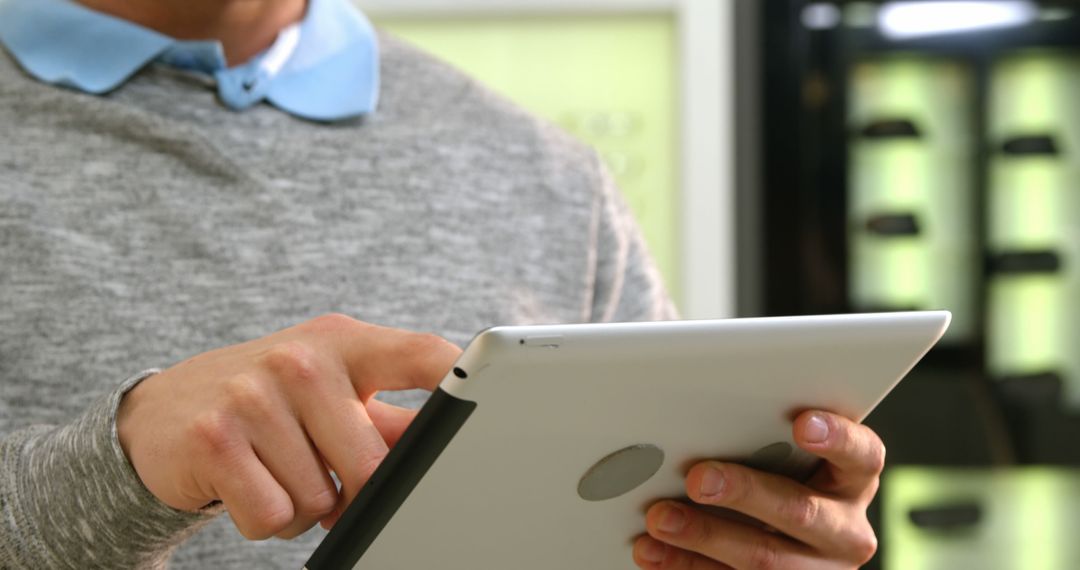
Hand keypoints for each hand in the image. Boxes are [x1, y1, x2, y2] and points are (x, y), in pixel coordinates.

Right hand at [116, 314, 460, 539]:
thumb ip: (389, 416)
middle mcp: (301, 359)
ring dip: (304, 506)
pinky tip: (250, 485)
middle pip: (373, 465)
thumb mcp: (331, 391)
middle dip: (355, 492)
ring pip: (320, 500)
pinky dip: (267, 520)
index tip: (492, 403)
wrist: (165, 413)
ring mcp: (254, 394)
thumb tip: (453, 444)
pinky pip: (272, 516)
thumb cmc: (271, 402)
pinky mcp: (214, 438)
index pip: (422, 354)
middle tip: (326, 473)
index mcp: (344, 343)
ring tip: (278, 470)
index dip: (459, 381)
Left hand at [633, 411, 882, 568]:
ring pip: (763, 558)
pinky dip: (685, 565)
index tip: (802, 424)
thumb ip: (762, 438)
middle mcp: (845, 529)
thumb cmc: (779, 477)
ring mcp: (816, 569)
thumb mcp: (785, 456)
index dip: (836, 438)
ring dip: (704, 537)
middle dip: (744, 492)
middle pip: (800, 510)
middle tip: (698, 478)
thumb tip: (698, 419)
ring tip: (660, 519)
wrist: (787, 540)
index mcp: (853, 479)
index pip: (862, 455)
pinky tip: (653, 552)